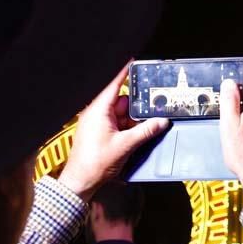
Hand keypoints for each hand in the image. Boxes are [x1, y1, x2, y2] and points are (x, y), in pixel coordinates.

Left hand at [59, 64, 169, 200]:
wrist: (81, 182)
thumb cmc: (94, 164)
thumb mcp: (126, 145)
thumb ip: (146, 131)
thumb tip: (161, 122)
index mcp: (98, 111)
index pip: (113, 84)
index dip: (123, 72)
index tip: (132, 61)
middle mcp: (96, 114)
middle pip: (122, 101)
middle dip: (137, 108)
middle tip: (152, 109)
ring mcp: (98, 124)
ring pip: (122, 115)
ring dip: (133, 121)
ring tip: (144, 128)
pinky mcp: (100, 134)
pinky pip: (118, 125)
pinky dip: (128, 129)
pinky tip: (136, 136)